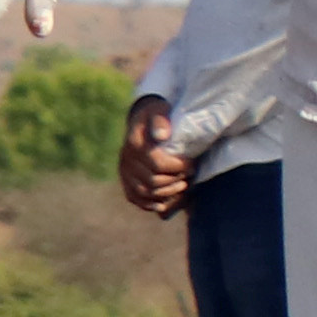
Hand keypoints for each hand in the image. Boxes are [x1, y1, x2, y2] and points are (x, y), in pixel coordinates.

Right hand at [120, 96, 191, 218]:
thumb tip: (162, 135)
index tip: (191, 164)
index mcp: (134, 144)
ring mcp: (124, 170)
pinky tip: (163, 205)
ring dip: (167, 193)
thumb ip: (161, 120)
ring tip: (182, 186)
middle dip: (175, 181)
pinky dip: (148, 204)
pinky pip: (133, 197)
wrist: (142, 120)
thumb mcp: (159, 110)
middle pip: (153, 181)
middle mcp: (126, 159)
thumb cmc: (156, 114)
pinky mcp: (125, 178)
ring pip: (144, 192)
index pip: (158, 164)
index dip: (178, 167)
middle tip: (189, 175)